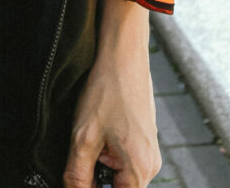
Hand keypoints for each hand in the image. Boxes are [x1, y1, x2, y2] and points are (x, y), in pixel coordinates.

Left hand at [63, 0, 160, 187]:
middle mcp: (151, 164)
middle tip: (81, 156)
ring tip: (90, 140)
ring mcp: (150, 151)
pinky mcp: (145, 139)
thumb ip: (77, 175)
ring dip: (102, 166)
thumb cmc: (106, 90)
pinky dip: (109, 152)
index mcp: (140, 169)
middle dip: (97, 179)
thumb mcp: (84, 136)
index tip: (79, 177)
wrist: (123, 54)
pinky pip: (127, 158)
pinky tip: (99, 131)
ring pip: (122, 174)